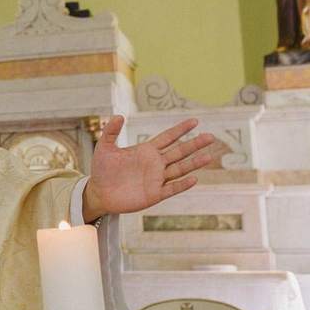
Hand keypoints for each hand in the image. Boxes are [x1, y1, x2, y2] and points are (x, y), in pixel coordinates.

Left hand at [82, 116, 215, 220]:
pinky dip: (182, 184)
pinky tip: (194, 179)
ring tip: (209, 156)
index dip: (180, 129)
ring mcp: (156, 179)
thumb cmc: (102, 170)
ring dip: (194, 163)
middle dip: (194, 144)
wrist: (99, 193)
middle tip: (211, 136)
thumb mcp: (105, 148)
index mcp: (146, 151)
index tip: (195, 121)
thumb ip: (111, 131)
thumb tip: (119, 115)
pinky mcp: (154, 194)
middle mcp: (155, 163)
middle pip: (179, 152)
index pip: (168, 137)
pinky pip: (171, 188)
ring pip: (180, 169)